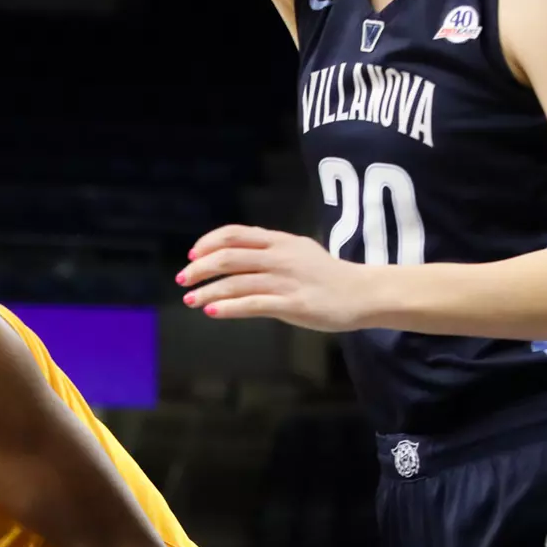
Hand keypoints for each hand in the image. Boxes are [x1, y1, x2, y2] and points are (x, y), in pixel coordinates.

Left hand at [177, 225, 372, 331]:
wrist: (363, 293)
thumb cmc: (327, 276)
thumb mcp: (297, 252)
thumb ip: (268, 251)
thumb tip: (234, 255)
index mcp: (279, 241)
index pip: (234, 234)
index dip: (207, 243)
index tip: (191, 255)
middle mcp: (279, 257)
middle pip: (228, 257)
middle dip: (199, 268)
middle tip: (183, 279)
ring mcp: (285, 280)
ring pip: (235, 282)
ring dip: (207, 292)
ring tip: (190, 300)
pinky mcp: (292, 304)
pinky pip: (252, 304)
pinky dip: (228, 308)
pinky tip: (212, 312)